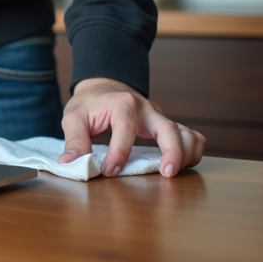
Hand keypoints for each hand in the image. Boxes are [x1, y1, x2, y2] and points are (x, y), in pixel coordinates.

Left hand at [59, 77, 205, 178]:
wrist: (104, 87)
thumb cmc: (89, 104)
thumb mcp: (73, 117)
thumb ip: (74, 140)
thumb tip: (69, 163)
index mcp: (122, 104)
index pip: (126, 129)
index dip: (119, 153)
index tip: (110, 171)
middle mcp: (147, 109)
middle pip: (168, 128)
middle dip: (172, 152)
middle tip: (166, 174)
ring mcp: (160, 117)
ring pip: (186, 133)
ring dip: (186, 154)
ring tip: (173, 173)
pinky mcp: (167, 126)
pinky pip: (191, 136)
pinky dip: (193, 151)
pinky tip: (182, 166)